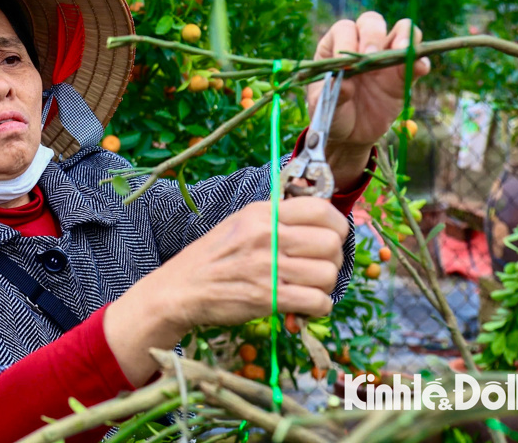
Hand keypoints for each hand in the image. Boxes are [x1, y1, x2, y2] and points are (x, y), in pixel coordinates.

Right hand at [149, 197, 349, 332]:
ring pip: (328, 274)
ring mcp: (268, 267)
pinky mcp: (268, 297)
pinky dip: (318, 307)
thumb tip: (317, 221)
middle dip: (334, 259)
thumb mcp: (239, 224)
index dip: (337, 225)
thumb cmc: (211, 258)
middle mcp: (267, 235)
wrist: (180, 289)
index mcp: (262, 213)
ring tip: (310, 288)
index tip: (332, 237)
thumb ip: (275, 219)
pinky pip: (317, 302)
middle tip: (320, 268)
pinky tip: (304, 306)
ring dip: (325, 286)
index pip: (321, 209)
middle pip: (331, 243)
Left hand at [309, 12, 430, 149]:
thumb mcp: (323, 105)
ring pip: (401, 30)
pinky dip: (421, 61)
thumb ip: (331, 92)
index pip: (344, 29)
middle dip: (372, 35)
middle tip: (370, 56)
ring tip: (401, 51)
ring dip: (404, 36)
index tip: (343, 64)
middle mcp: (361, 45)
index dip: (346, 41)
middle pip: (372, 22)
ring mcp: (385, 58)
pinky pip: (417, 61)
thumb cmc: (330, 113)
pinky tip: (419, 67)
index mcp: (335, 47)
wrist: (349, 134)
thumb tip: (343, 81)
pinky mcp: (403, 75)